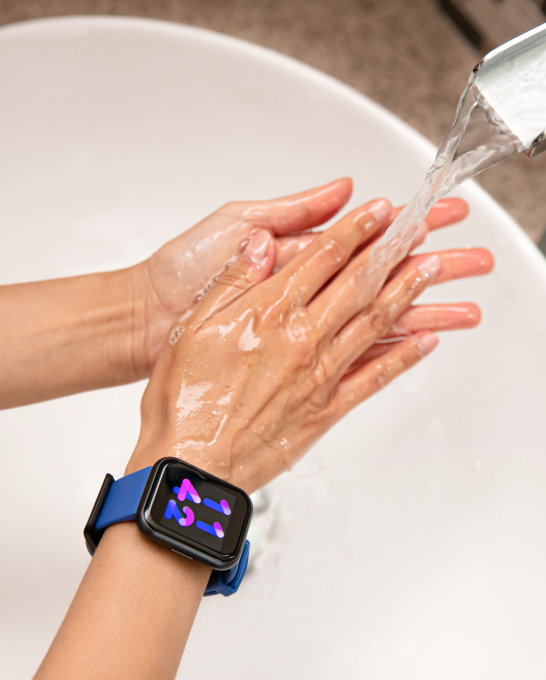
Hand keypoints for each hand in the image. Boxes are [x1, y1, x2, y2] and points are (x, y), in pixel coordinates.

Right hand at [128, 197, 492, 491]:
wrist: (194, 463)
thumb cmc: (186, 400)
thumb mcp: (193, 326)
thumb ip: (233, 281)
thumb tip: (262, 244)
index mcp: (269, 312)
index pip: (323, 257)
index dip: (355, 229)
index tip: (377, 211)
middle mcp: (303, 338)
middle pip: (358, 283)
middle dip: (392, 249)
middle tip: (418, 227)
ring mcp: (320, 374)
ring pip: (375, 323)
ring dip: (407, 292)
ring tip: (432, 269)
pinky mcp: (328, 409)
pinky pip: (376, 377)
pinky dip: (404, 357)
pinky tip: (425, 342)